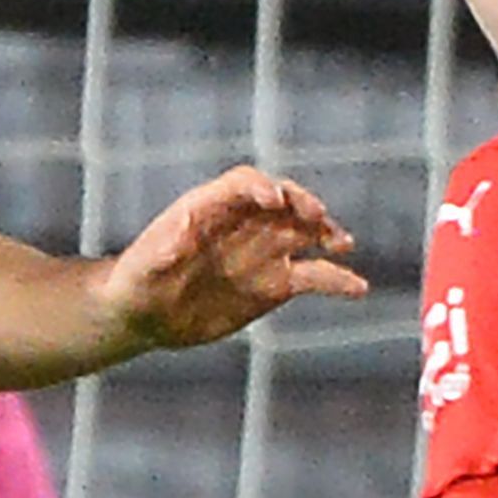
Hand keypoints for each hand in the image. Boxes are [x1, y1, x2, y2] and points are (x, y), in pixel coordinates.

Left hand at [90, 168, 365, 356]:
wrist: (146, 313)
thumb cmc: (139, 281)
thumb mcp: (143, 264)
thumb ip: (162, 247)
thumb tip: (177, 236)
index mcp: (211, 207)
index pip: (243, 184)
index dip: (259, 187)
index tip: (272, 199)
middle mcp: (244, 223)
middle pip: (282, 201)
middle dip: (301, 204)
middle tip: (317, 215)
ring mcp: (264, 251)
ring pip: (305, 234)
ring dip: (327, 234)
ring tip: (343, 244)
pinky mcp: (276, 283)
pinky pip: (314, 276)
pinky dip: (337, 280)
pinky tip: (358, 288)